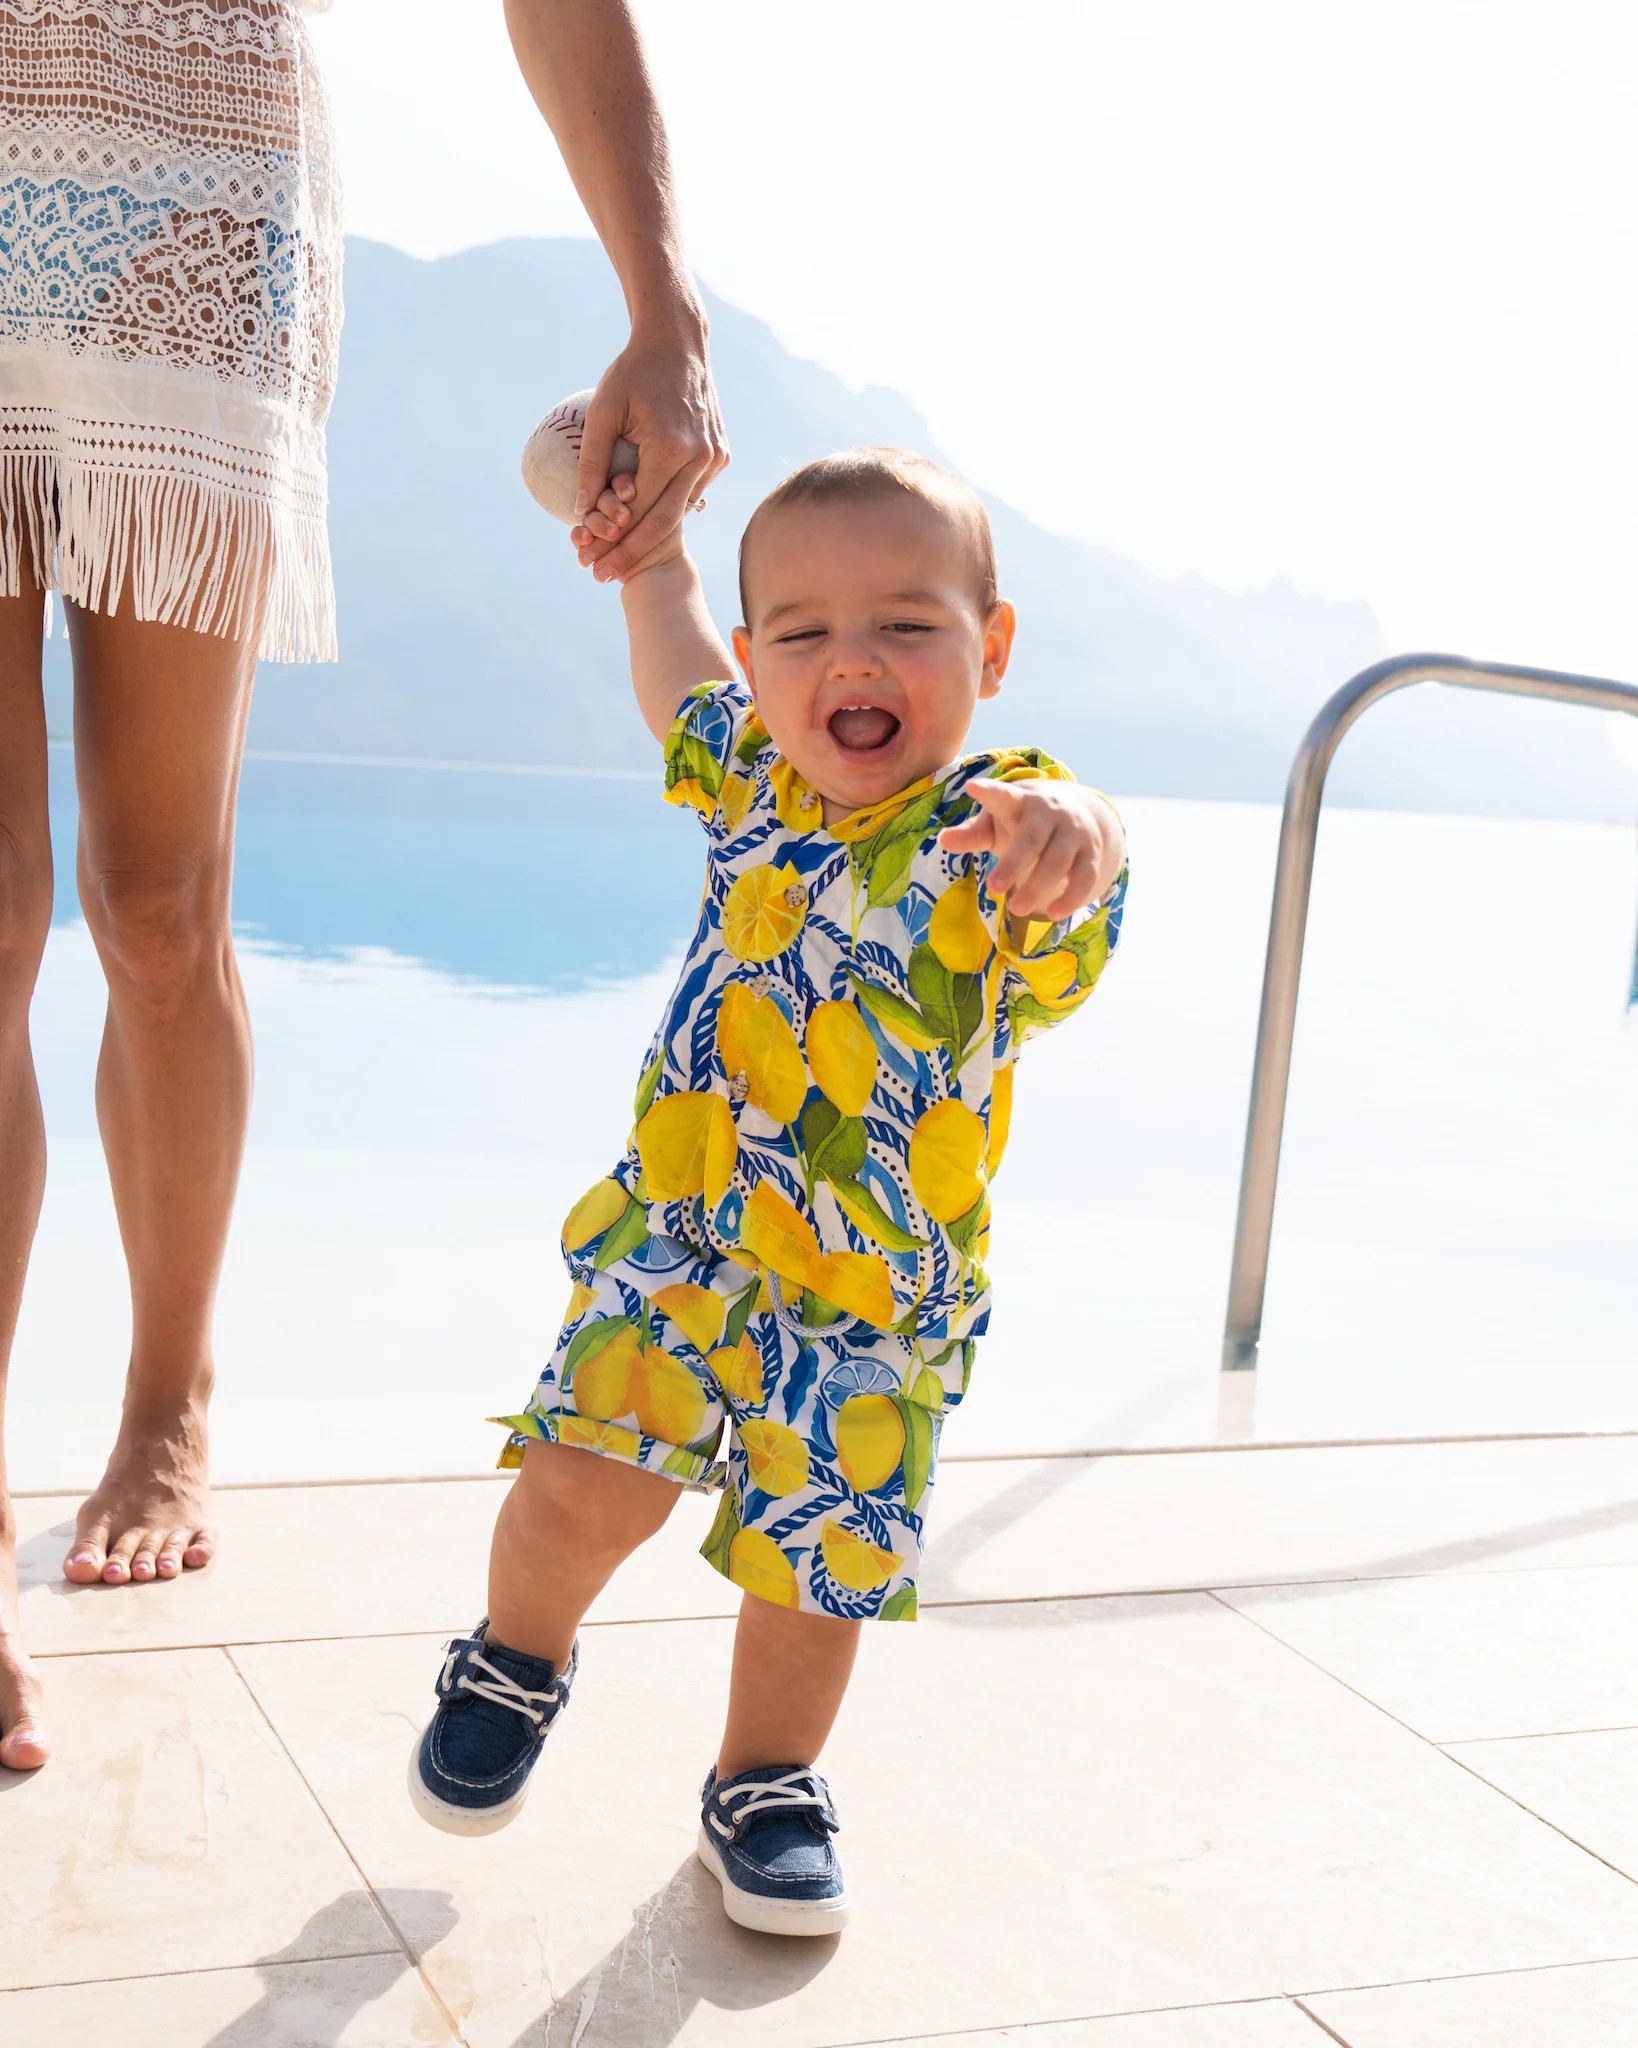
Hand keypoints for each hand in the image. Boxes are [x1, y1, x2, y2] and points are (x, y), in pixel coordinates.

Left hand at [570, 315, 727, 581]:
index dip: (614, 542)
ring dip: (650, 538)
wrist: (679, 342)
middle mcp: (700, 458)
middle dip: (632, 554)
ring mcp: (715, 458)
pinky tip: (645, 527)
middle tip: (605, 578)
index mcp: (670, 448)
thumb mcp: (603, 411)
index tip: (591, 562)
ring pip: (680, 511)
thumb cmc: (633, 371)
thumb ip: (592, 463)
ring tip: (621, 560)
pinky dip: (668, 509)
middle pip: (664, 523)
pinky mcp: (720, 454)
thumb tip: (580, 510)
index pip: (639, 510)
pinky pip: (692, 491)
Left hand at [939, 779, 1123, 920]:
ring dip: (1039, 886)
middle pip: (1032, 838)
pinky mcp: (1091, 853)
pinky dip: (1072, 897)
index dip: (989, 793)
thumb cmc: (1023, 820)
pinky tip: (1053, 914)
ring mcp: (1073, 832)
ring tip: (1016, 909)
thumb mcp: (996, 822)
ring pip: (1059, 860)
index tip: (972, 786)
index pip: (1003, 796)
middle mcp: (1049, 813)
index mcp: (1019, 801)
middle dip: (1014, 863)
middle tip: (993, 888)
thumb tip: (941, 840)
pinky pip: (1085, 876)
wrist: (1080, 811)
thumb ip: (972, 833)